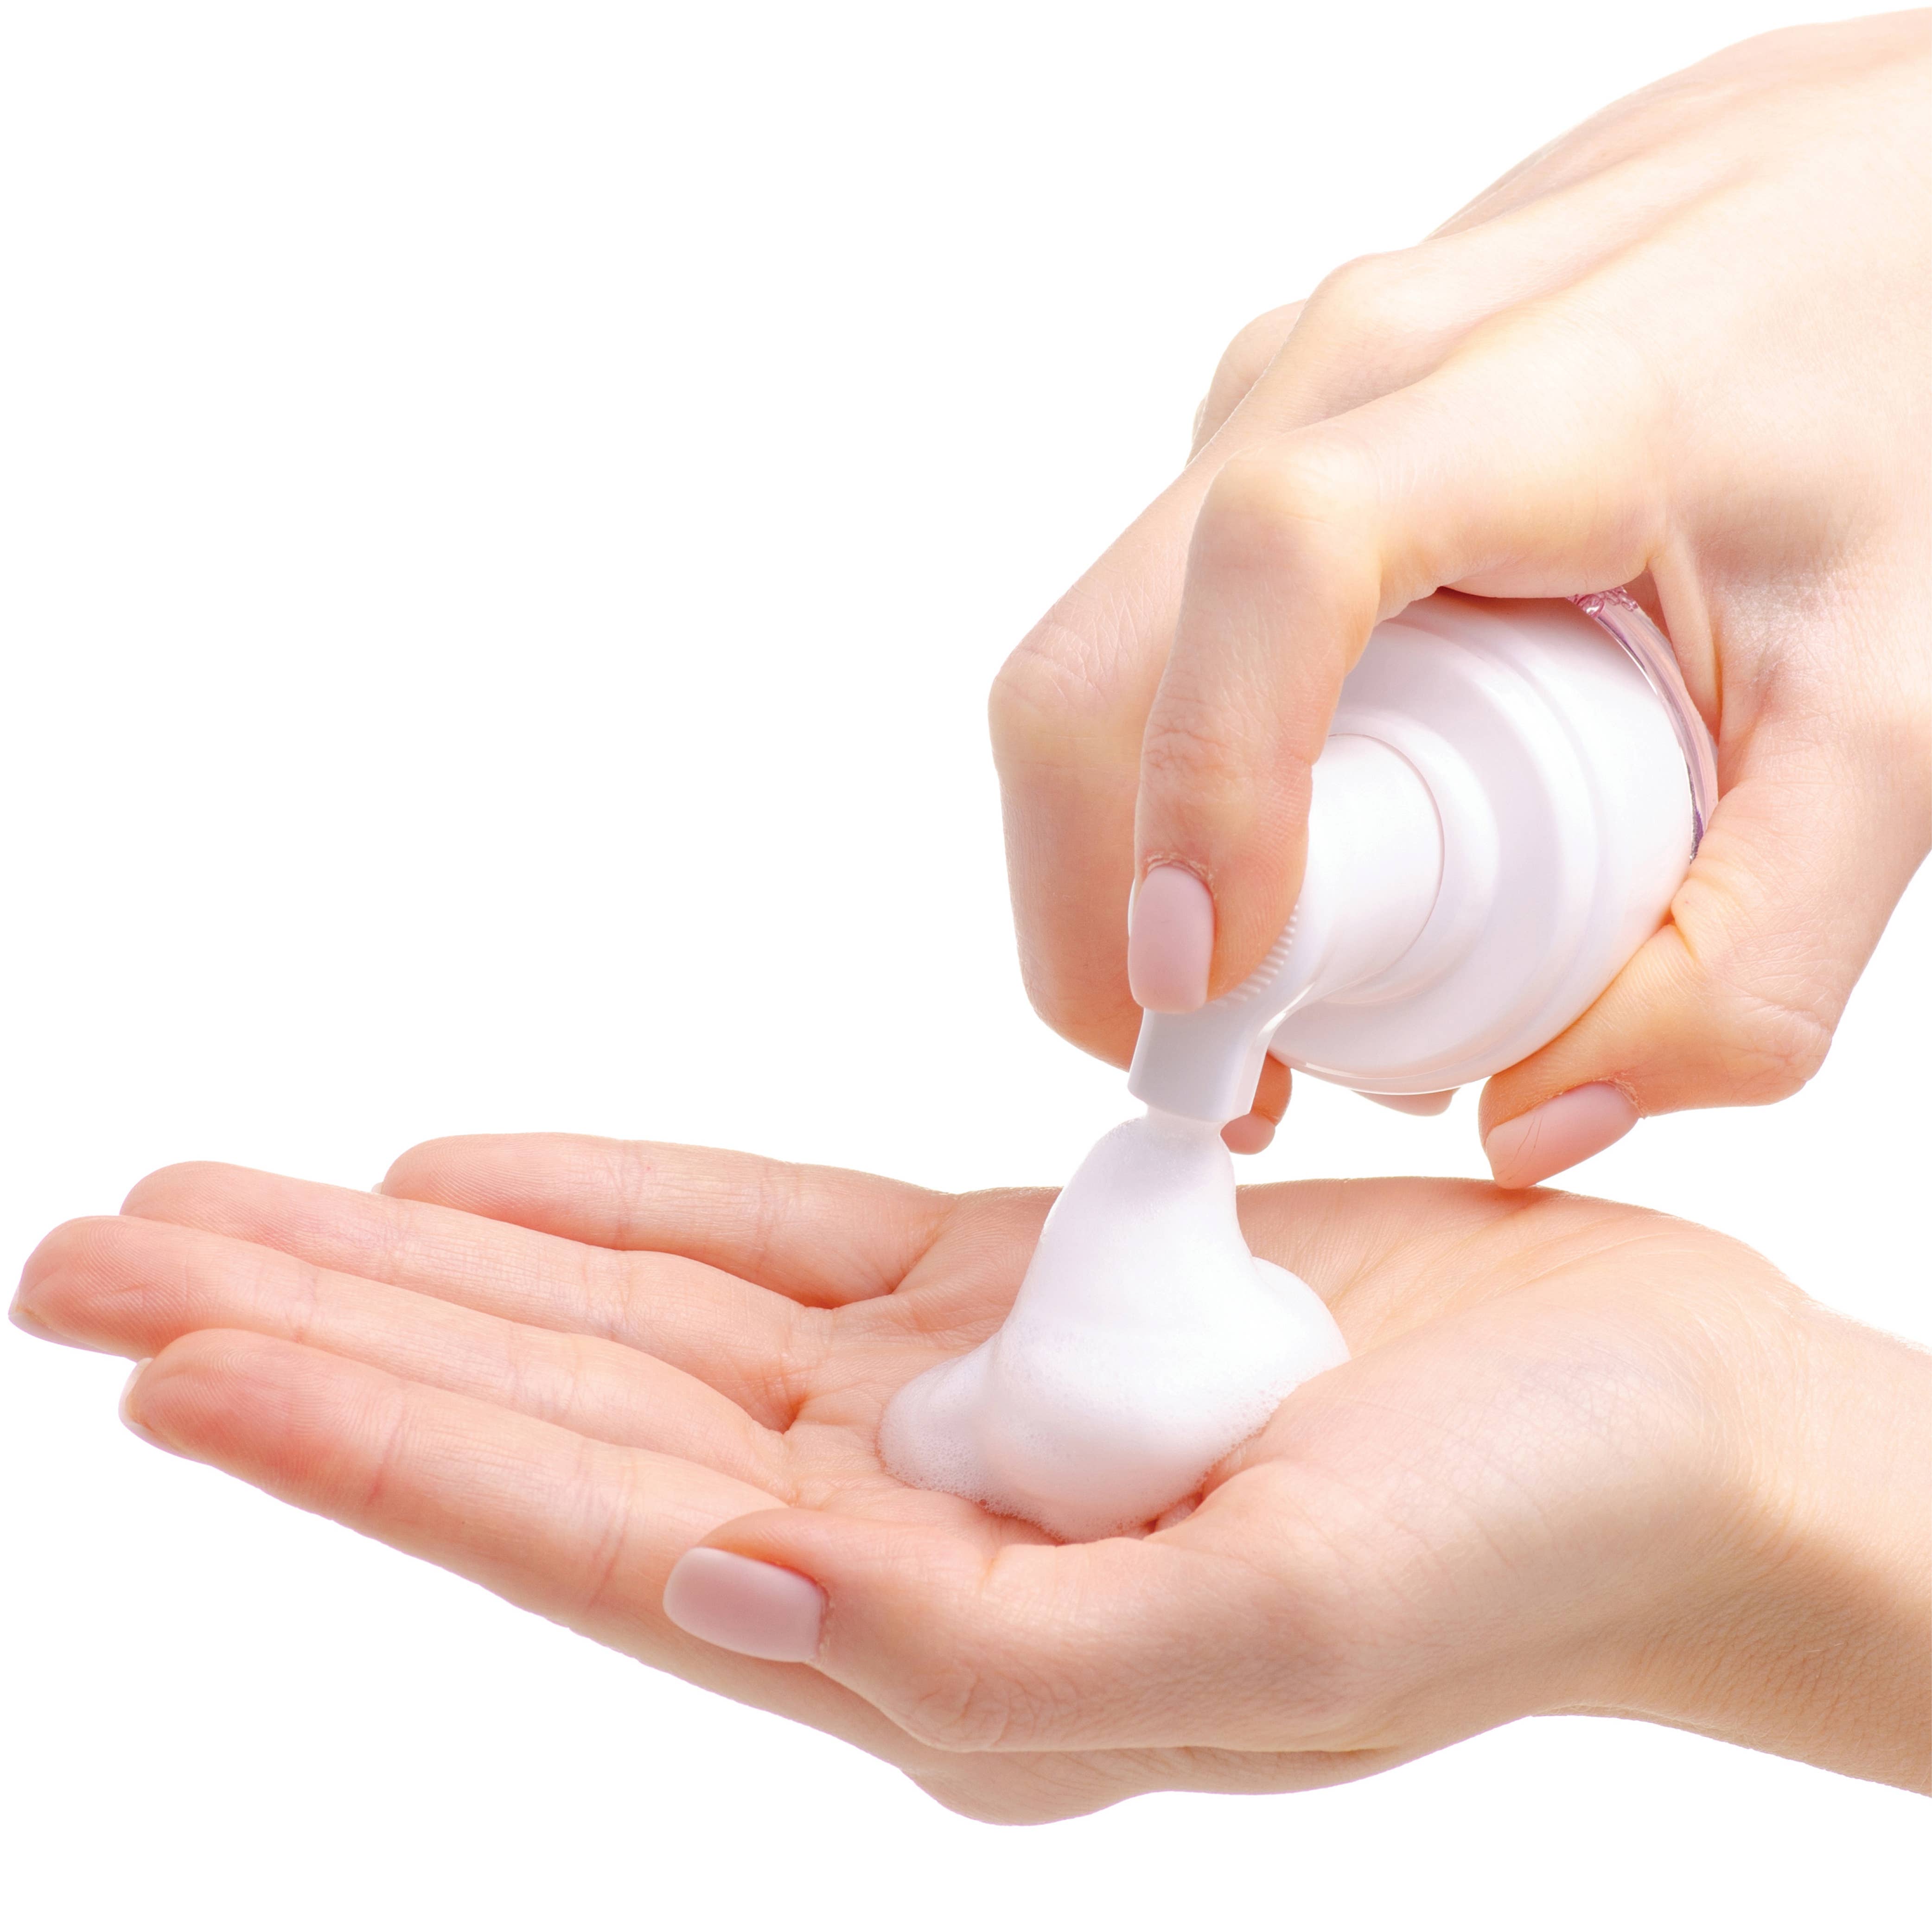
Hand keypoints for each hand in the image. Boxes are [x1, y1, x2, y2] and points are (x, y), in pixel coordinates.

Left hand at [14, 1135, 1926, 1818]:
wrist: (1678, 1437)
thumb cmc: (1534, 1542)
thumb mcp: (1285, 1631)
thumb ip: (996, 1650)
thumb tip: (736, 1597)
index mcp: (934, 1648)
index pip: (578, 1530)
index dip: (366, 1442)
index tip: (169, 1361)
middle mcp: (895, 1536)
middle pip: (549, 1414)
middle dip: (321, 1337)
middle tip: (106, 1257)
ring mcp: (940, 1408)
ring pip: (619, 1321)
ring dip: (428, 1264)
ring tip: (230, 1212)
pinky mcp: (1009, 1302)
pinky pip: (763, 1246)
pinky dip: (617, 1210)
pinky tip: (476, 1187)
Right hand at [990, 15, 1931, 1173]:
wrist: (1888, 200)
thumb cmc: (1909, 402)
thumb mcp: (1899, 713)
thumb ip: (1756, 955)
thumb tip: (1540, 1121)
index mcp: (1525, 403)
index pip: (1277, 570)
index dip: (1200, 791)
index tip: (1205, 989)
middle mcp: (1348, 372)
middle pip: (1093, 663)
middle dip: (1097, 904)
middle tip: (1215, 1067)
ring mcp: (1282, 393)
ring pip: (1095, 658)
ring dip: (1126, 853)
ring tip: (1271, 978)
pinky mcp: (1264, 429)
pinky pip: (1152, 629)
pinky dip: (1173, 773)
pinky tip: (1302, 839)